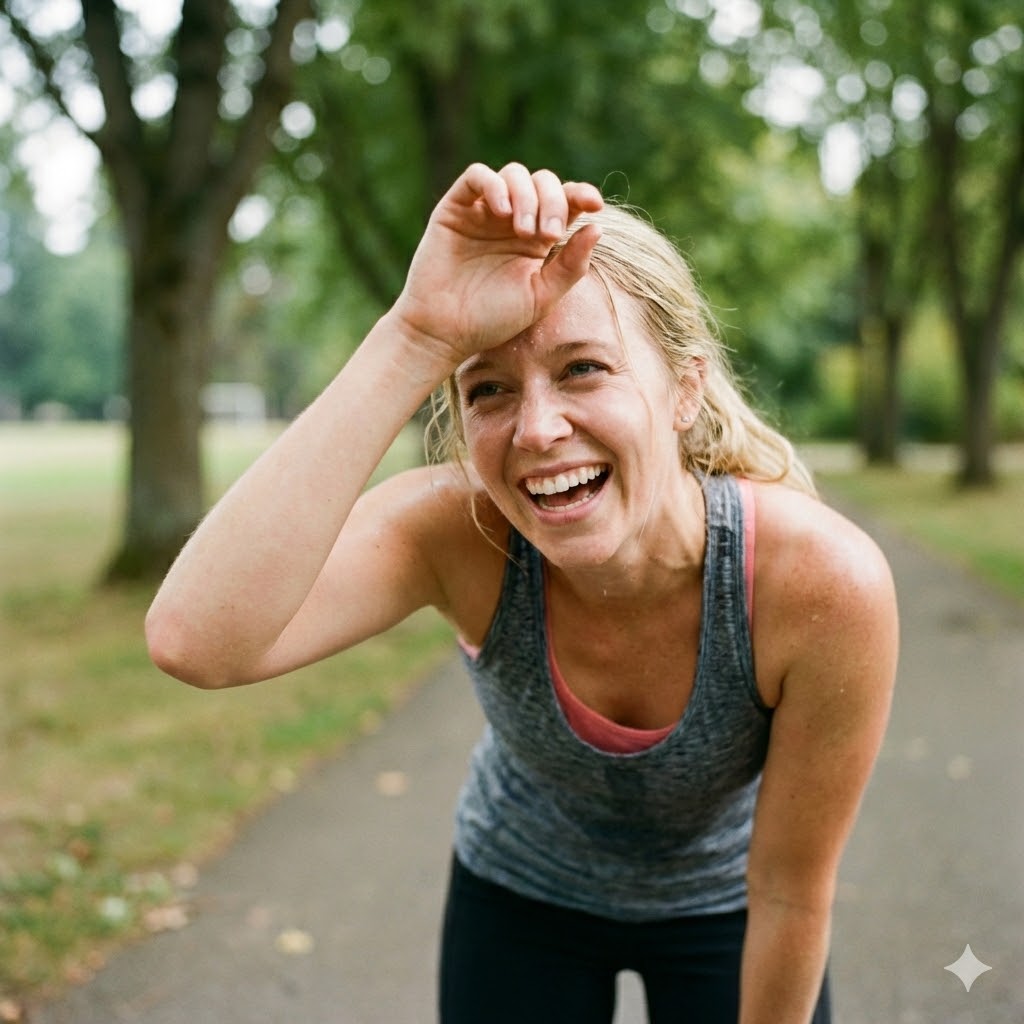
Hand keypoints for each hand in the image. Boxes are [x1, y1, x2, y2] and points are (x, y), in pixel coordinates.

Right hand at [390, 162, 603, 367]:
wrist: (446, 331)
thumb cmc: (493, 318)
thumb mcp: (541, 295)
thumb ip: (570, 265)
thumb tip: (597, 227)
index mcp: (538, 238)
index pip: (566, 202)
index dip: (582, 194)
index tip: (595, 205)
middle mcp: (513, 219)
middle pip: (543, 183)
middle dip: (553, 202)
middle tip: (548, 235)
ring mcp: (484, 211)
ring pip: (514, 174)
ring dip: (526, 196)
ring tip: (523, 231)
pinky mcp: (456, 208)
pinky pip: (477, 176)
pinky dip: (494, 185)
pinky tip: (502, 211)